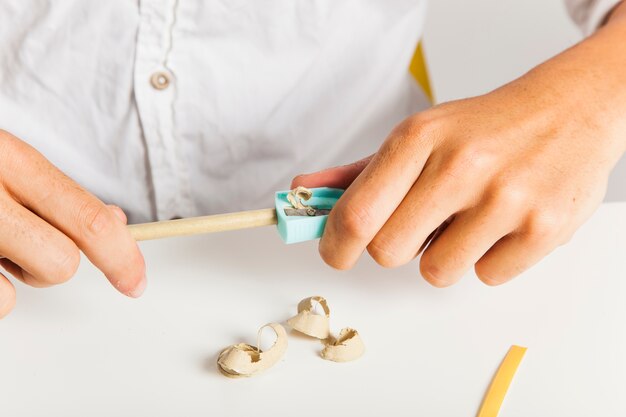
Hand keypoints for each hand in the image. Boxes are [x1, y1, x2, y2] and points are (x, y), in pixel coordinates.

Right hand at [0, 130, 145, 317]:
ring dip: (6, 279)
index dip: (123, 258)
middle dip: (50, 266)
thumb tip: (116, 224)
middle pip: (60, 265)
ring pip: (14, 293)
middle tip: (23, 247)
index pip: (89, 219)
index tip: (136, 282)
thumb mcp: (6, 161)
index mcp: (10, 159)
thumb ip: (57, 194)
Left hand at [292, 14, 625, 286]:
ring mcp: (505, 199)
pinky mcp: (543, 229)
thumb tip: (303, 194)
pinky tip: (502, 224)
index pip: (356, 215)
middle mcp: (461, 167)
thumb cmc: (483, 128)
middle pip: (387, 253)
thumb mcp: (418, 135)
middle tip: (419, 222)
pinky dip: (487, 258)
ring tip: (468, 217)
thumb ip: (357, 172)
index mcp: (419, 139)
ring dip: (443, 255)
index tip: (335, 253)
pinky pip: (486, 277)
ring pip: (435, 273)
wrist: (568, 110)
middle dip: (395, 246)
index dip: (334, 246)